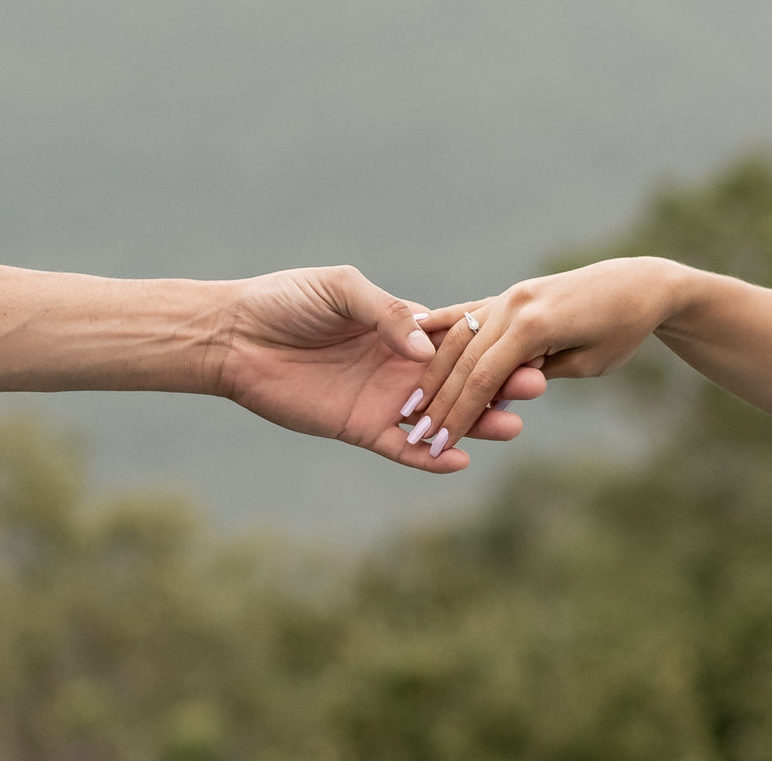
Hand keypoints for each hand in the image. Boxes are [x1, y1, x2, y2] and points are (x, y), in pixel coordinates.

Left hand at [214, 265, 546, 472]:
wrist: (237, 336)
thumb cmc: (286, 301)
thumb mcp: (341, 290)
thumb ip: (386, 313)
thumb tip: (425, 345)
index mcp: (401, 328)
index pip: (457, 340)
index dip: (490, 345)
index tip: (527, 345)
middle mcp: (400, 366)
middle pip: (461, 381)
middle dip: (497, 384)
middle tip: (535, 388)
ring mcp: (384, 400)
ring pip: (441, 417)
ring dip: (475, 423)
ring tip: (512, 426)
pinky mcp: (360, 428)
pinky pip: (402, 448)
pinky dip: (430, 457)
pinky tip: (460, 460)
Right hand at [400, 257, 676, 457]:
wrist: (639, 284)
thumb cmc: (623, 330)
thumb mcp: (589, 363)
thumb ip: (540, 372)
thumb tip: (498, 390)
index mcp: (536, 325)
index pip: (484, 378)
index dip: (459, 415)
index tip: (437, 445)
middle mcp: (516, 305)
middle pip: (464, 360)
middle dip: (439, 401)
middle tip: (416, 433)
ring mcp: (510, 296)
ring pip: (459, 337)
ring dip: (434, 372)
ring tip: (412, 405)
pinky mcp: (510, 294)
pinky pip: (468, 314)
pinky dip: (442, 330)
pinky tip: (415, 338)